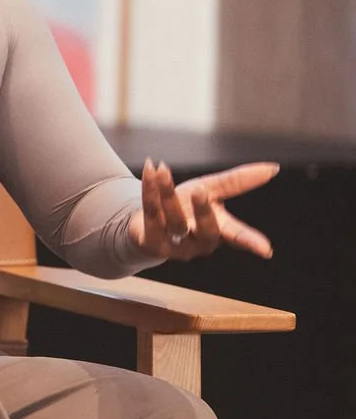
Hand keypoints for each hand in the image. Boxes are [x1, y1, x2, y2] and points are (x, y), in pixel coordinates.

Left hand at [128, 159, 278, 261]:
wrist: (146, 223)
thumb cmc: (185, 208)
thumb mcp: (211, 191)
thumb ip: (238, 181)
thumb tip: (273, 168)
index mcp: (218, 230)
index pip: (238, 236)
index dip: (251, 242)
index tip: (267, 250)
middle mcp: (198, 242)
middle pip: (206, 231)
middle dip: (203, 211)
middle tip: (200, 190)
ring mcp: (175, 245)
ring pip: (173, 219)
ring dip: (167, 192)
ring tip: (162, 169)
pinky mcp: (151, 241)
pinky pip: (151, 213)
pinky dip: (150, 190)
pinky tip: (150, 170)